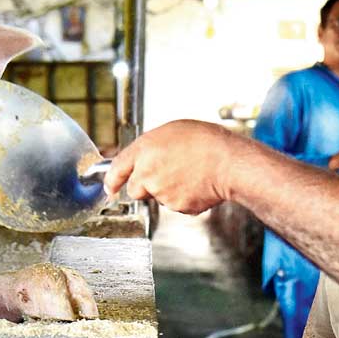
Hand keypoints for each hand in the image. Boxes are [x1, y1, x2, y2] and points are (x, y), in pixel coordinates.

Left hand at [105, 120, 246, 214]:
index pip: (117, 168)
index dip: (112, 179)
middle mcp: (147, 173)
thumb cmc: (207, 142)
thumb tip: (147, 159)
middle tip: (167, 174)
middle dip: (145, 186)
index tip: (109, 187)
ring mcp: (161, 193)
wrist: (229, 163)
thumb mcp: (173, 131)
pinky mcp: (177, 207)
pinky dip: (184, 198)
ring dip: (169, 190)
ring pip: (158, 197)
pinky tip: (197, 184)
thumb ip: (153, 147)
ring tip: (190, 174)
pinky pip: (176, 205)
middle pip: (135, 189)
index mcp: (144, 150)